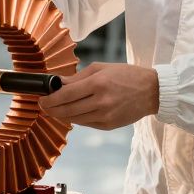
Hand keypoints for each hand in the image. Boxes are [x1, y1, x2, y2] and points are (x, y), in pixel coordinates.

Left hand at [37, 63, 158, 129]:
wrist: (152, 91)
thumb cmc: (126, 75)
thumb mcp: (101, 68)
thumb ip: (77, 77)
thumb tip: (58, 83)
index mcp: (98, 84)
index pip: (65, 95)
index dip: (49, 99)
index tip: (41, 99)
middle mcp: (101, 102)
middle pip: (66, 110)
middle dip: (51, 109)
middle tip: (44, 106)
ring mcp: (105, 116)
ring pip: (74, 119)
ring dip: (61, 115)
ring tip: (56, 108)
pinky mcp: (109, 125)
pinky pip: (85, 124)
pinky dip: (76, 118)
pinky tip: (73, 112)